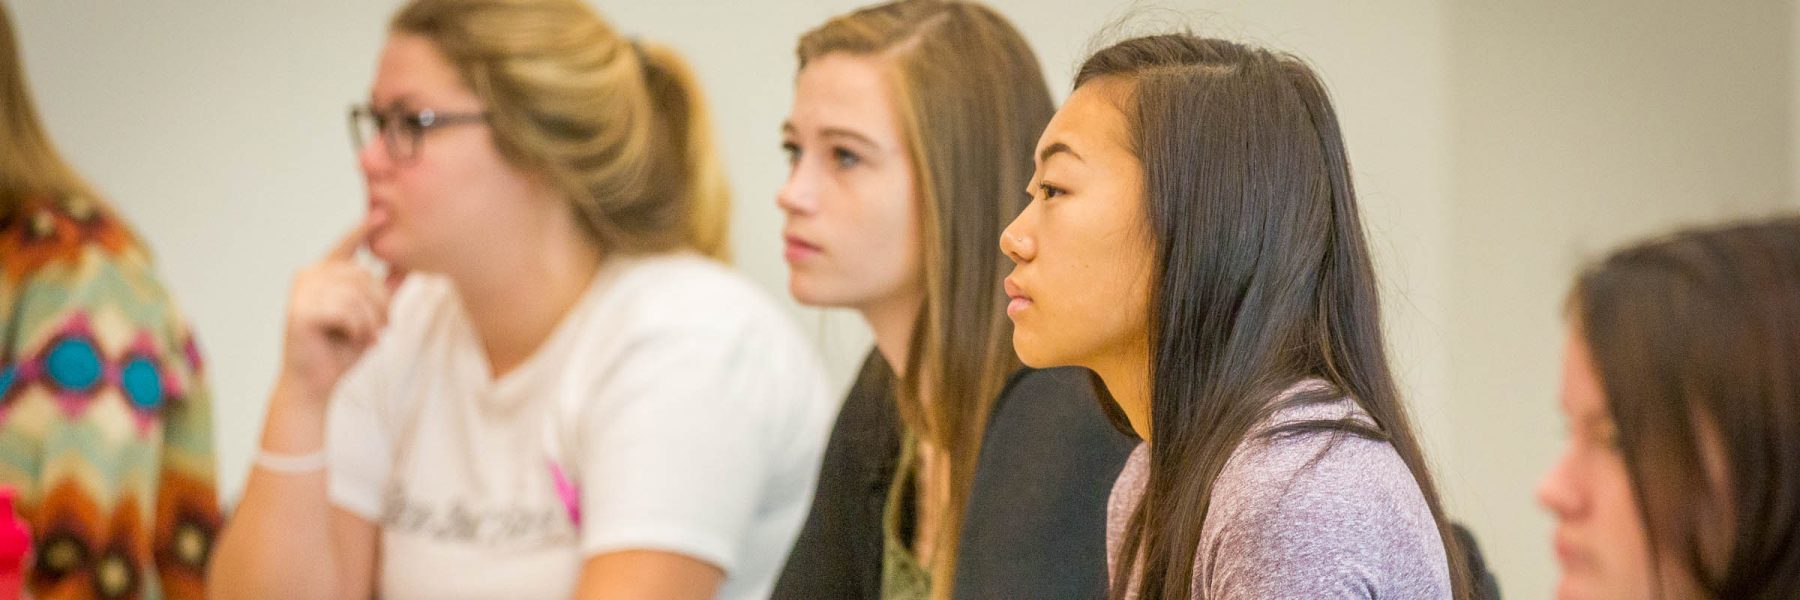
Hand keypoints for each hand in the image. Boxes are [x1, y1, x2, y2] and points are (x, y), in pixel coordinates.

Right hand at [277, 222, 393, 401]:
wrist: (316, 383)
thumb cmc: (341, 349)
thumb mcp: (370, 316)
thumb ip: (384, 291)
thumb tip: (407, 266)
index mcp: (324, 273)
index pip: (346, 245)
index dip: (363, 228)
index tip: (381, 212)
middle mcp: (309, 276)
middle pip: (363, 276)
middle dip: (381, 305)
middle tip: (382, 329)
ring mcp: (301, 291)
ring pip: (357, 294)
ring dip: (371, 320)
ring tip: (368, 336)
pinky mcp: (300, 310)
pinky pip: (346, 310)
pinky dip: (358, 328)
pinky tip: (352, 338)